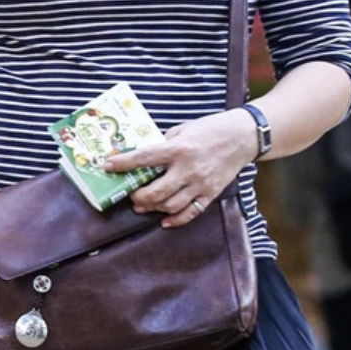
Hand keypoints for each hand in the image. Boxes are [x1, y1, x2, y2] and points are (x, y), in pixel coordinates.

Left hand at [114, 111, 255, 230]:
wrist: (243, 137)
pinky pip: (190, 213)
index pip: (144, 158)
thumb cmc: (211, 129)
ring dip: (153, 208)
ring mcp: (200, 184)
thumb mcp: (184, 129)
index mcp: (179, 148)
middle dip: (138, 197)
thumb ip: (165, 143)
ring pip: (170, 205)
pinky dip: (175, 219)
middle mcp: (188, 168)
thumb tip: (144, 155)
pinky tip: (165, 220)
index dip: (123, 164)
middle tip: (130, 195)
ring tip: (144, 206)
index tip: (107, 166)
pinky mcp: (211, 193)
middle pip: (156, 192)